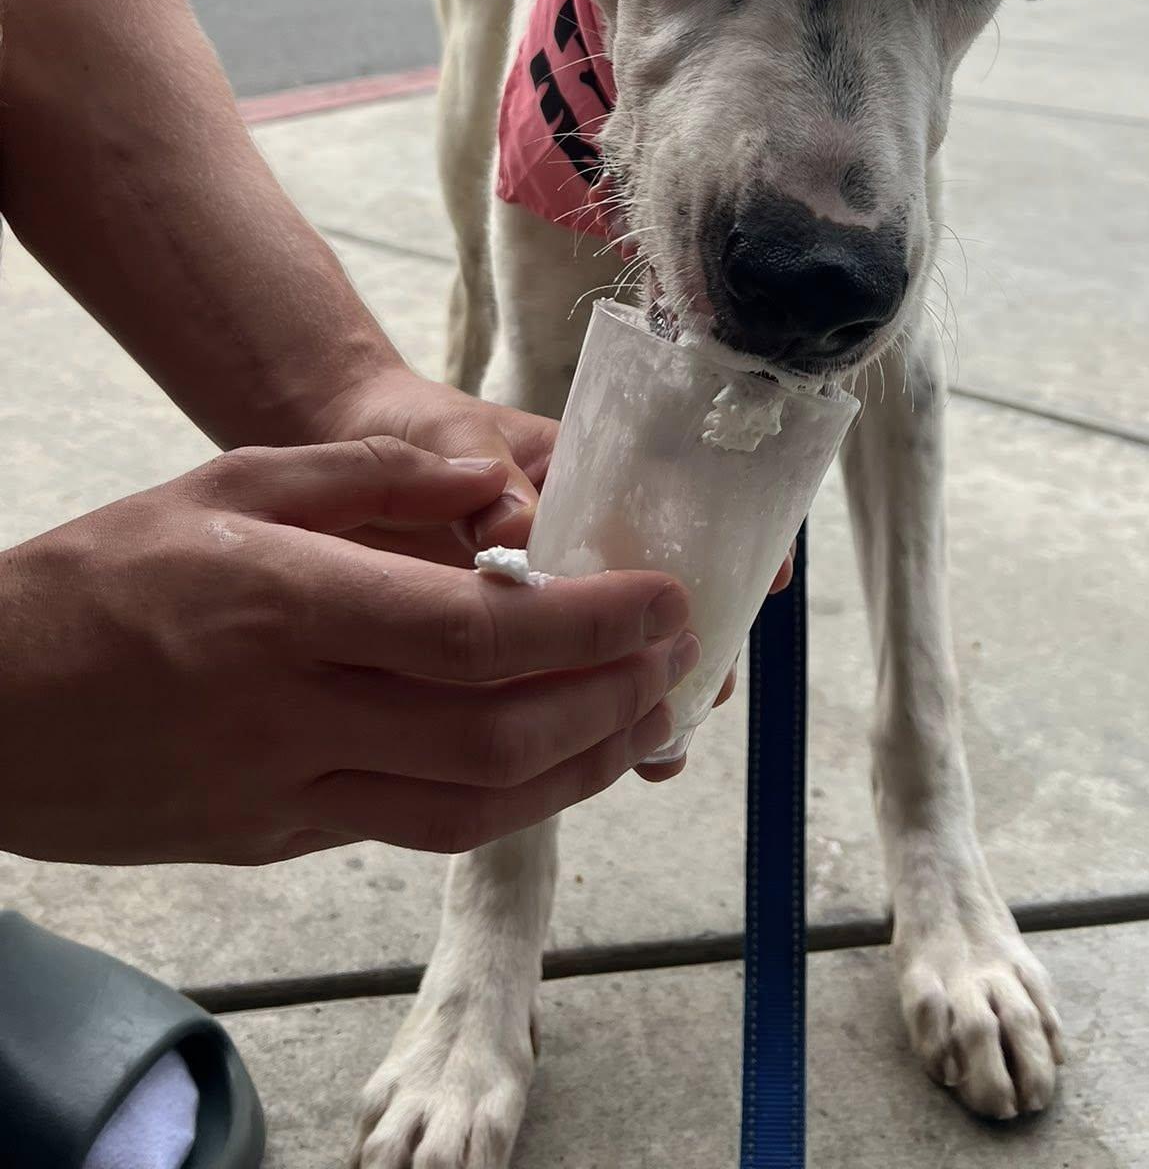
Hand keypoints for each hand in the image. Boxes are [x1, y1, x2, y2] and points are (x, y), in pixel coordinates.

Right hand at [0, 440, 696, 864]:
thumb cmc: (104, 574)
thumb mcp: (231, 482)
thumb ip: (371, 475)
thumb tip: (494, 481)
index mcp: (289, 605)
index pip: (477, 632)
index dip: (591, 624)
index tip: (665, 600)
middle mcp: (295, 711)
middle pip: (496, 734)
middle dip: (611, 702)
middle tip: (676, 662)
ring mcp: (282, 792)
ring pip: (470, 805)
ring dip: (578, 769)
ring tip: (643, 721)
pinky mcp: (273, 842)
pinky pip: (412, 827)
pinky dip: (501, 799)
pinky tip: (547, 761)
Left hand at [315, 366, 794, 785]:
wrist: (335, 452)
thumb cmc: (407, 430)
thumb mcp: (446, 438)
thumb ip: (485, 479)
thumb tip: (519, 534)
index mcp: (588, 477)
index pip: (684, 505)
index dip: (735, 542)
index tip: (768, 578)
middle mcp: (581, 544)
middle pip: (661, 599)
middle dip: (697, 642)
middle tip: (708, 681)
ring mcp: (545, 601)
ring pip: (616, 656)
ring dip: (645, 696)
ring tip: (662, 743)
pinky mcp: (500, 651)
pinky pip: (555, 692)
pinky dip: (580, 727)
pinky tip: (598, 763)